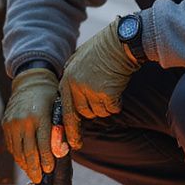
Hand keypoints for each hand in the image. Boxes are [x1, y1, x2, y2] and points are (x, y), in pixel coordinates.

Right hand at [1, 67, 58, 183]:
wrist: (29, 82)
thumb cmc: (49, 97)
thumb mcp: (58, 110)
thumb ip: (60, 130)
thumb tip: (62, 152)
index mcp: (39, 117)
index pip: (43, 144)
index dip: (46, 159)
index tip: (49, 170)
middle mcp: (23, 120)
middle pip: (29, 151)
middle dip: (35, 168)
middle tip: (39, 179)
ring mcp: (12, 123)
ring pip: (18, 151)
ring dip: (25, 164)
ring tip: (32, 174)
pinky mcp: (5, 124)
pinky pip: (11, 145)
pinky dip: (18, 156)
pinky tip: (24, 162)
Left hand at [59, 20, 139, 148]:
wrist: (120, 41)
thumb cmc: (102, 50)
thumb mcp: (79, 61)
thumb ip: (73, 79)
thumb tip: (71, 101)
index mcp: (67, 79)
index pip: (65, 109)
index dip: (68, 128)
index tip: (72, 143)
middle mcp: (75, 86)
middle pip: (83, 114)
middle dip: (90, 115)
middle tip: (90, 121)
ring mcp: (90, 90)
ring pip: (98, 112)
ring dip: (106, 105)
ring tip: (109, 85)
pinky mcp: (106, 92)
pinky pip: (112, 108)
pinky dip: (117, 102)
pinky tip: (117, 87)